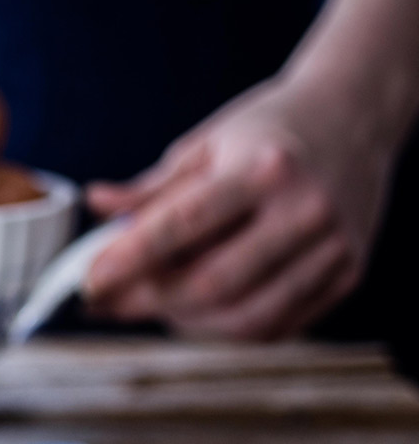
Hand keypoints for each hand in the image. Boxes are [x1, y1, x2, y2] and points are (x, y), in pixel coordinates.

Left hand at [83, 76, 393, 340]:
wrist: (355, 115)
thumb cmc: (268, 129)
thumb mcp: (206, 143)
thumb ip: (152, 187)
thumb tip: (96, 205)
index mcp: (266, 167)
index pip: (182, 225)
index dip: (128, 260)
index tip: (88, 282)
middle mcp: (306, 210)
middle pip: (211, 284)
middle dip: (147, 301)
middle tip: (107, 302)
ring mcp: (333, 247)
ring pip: (244, 317)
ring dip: (184, 322)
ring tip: (151, 304)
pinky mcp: (347, 274)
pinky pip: (276, 326)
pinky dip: (225, 328)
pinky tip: (196, 311)